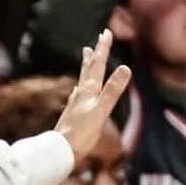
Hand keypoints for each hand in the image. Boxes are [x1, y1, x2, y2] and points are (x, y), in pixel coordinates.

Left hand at [54, 30, 131, 162]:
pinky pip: (79, 94)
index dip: (102, 49)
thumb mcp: (101, 110)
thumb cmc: (81, 133)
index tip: (105, 32)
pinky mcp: (74, 114)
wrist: (60, 151)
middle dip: (96, 53)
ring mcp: (76, 103)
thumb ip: (112, 90)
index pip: (97, 65)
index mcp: (89, 91)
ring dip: (87, 66)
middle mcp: (81, 94)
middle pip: (89, 69)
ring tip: (86, 55)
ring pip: (83, 79)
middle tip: (98, 39)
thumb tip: (125, 67)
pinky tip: (78, 90)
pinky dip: (82, 86)